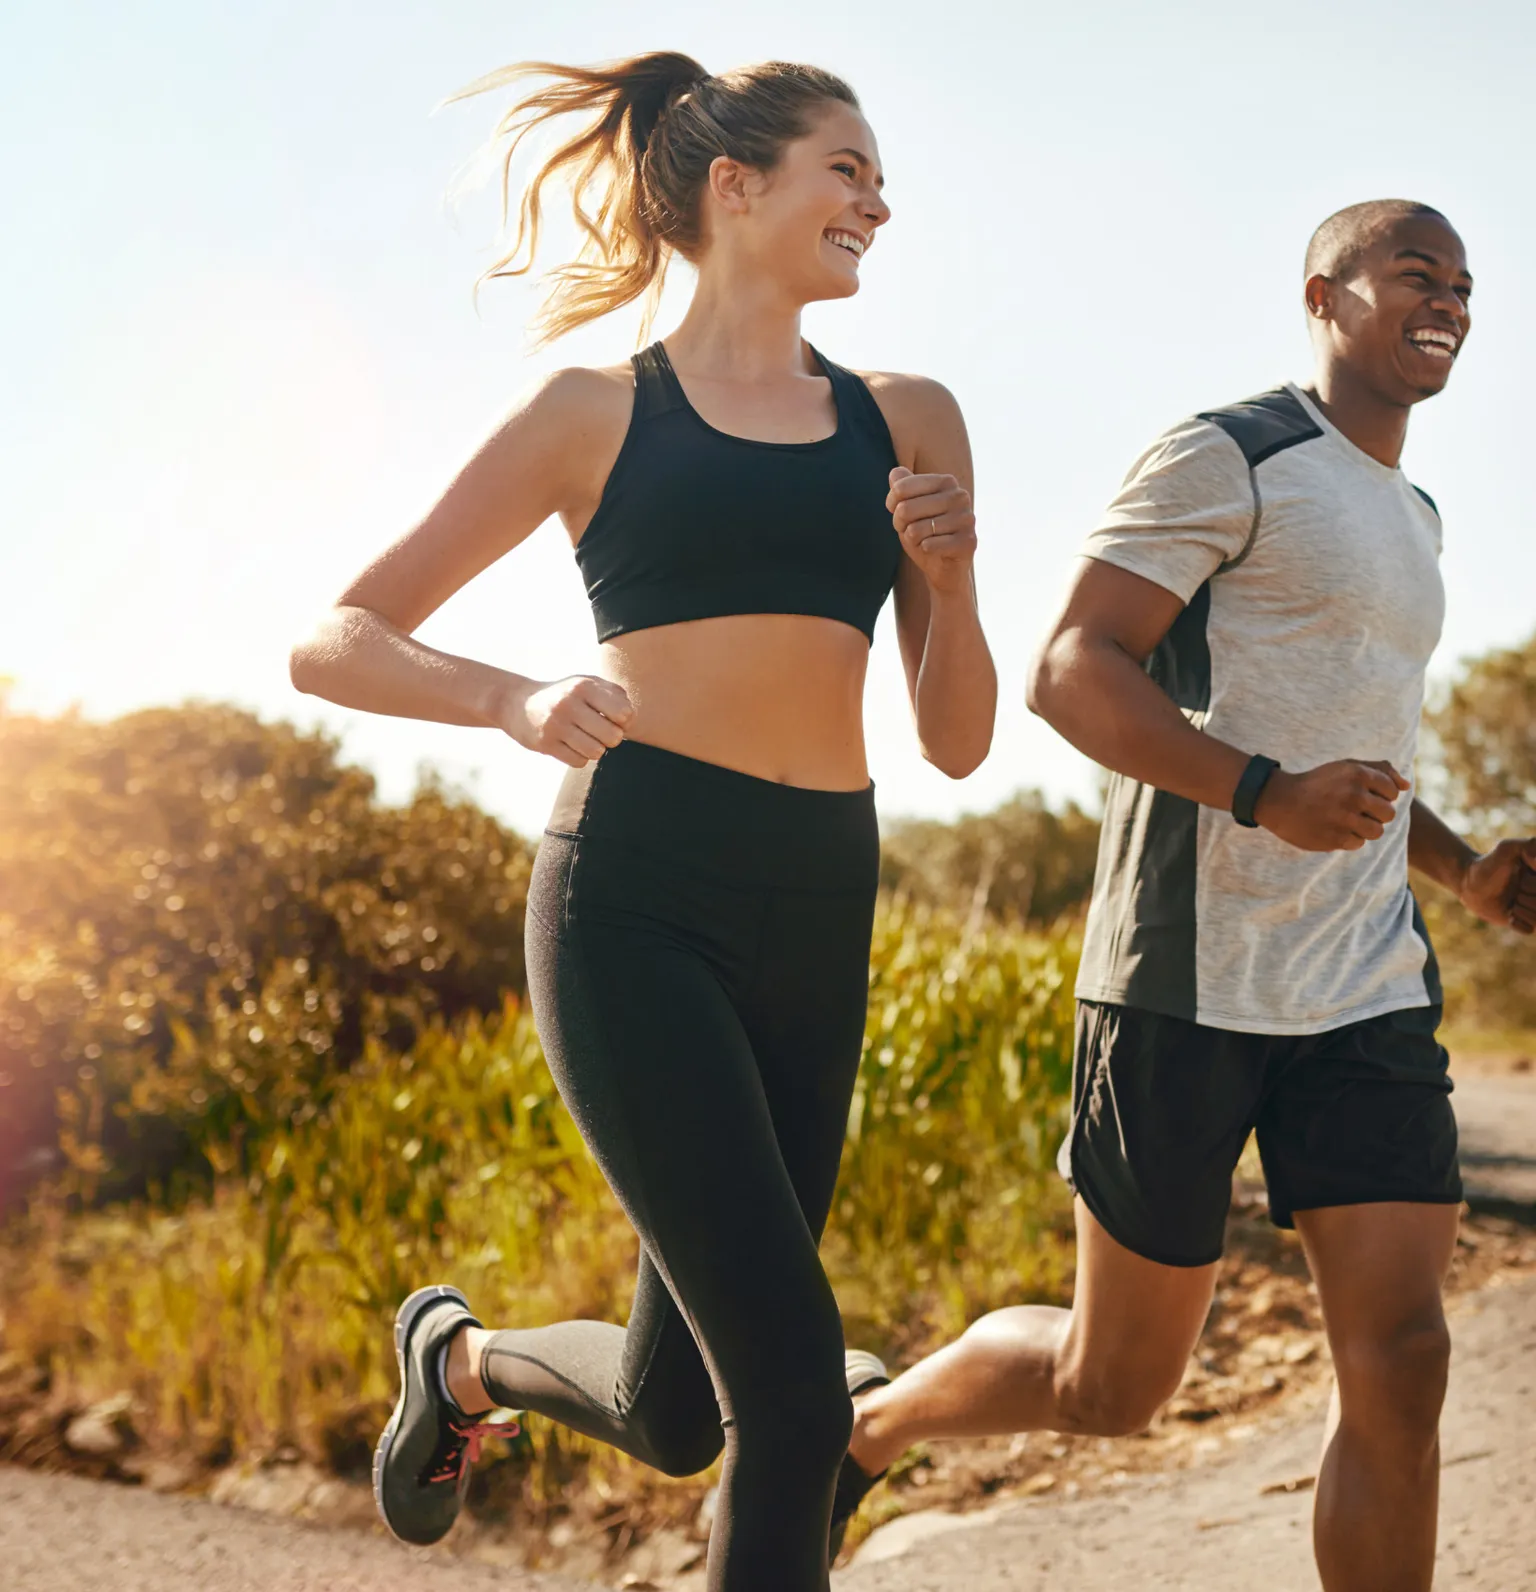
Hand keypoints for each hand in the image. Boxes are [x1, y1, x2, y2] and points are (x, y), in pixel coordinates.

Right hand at [502, 675, 632, 767]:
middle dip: (612, 739)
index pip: (624, 713)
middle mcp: (569, 703)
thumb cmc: (564, 695)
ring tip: (586, 739)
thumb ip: (615, 694)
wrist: (518, 703)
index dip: (625, 721)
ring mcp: (555, 724)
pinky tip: (571, 746)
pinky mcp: (545, 744)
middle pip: (612, 736)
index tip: (614, 719)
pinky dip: (580, 757)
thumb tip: (630, 718)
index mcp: (584, 686)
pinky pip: (578, 762)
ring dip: (595, 749)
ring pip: (596, 752)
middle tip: (602, 733)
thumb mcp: (587, 683)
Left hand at [887, 466, 975, 595]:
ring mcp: (966, 519)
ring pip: (915, 530)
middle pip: (906, 509)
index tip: (896, 511)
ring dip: (912, 539)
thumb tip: (895, 472)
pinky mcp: (968, 542)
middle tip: (908, 530)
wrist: (944, 567)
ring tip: (922, 540)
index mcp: (946, 482)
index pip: (901, 487)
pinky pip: (929, 545)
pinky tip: (932, 549)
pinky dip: (924, 550)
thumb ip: (902, 487)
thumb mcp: (908, 507)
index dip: (892, 504)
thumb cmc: (924, 533)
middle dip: (899, 524)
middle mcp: (960, 496)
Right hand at [1254, 759, 1409, 851]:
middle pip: (1388, 814)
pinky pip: (1358, 843)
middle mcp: (1353, 795)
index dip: (1381, 795)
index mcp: (1358, 774)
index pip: (1393, 791)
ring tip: (1346, 821)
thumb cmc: (1318, 783)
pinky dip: (1348, 838)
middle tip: (1355, 810)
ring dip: (1364, 828)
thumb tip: (1407, 785)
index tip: (1363, 795)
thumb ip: (1380, 771)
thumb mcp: (1346, 767)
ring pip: (1376, 832)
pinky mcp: (1335, 838)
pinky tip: (1332, 828)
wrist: (1279, 801)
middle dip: (1375, 813)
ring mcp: (1344, 818)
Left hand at [1459, 839, 1535, 933]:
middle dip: (1526, 896)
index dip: (1533, 884)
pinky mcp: (1523, 922)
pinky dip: (1517, 922)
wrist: (1469, 882)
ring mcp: (1534, 908)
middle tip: (1516, 890)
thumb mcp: (1507, 848)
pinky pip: (1529, 930)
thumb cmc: (1489, 863)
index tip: (1524, 876)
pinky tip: (1509, 913)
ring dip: (1521, 909)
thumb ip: (1531, 845)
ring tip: (1512, 901)